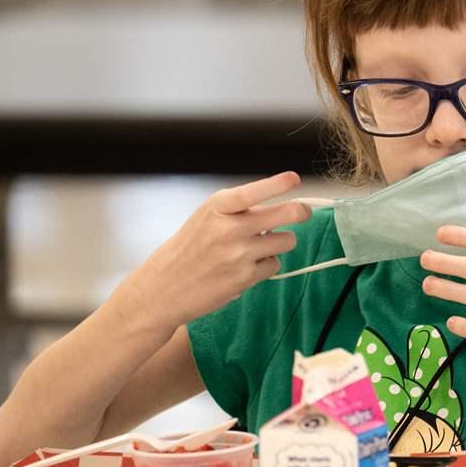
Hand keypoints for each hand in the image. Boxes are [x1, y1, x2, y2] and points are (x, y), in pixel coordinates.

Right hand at [111, 171, 310, 335]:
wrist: (163, 287)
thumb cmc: (190, 249)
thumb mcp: (206, 218)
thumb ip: (239, 211)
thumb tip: (283, 208)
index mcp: (217, 208)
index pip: (252, 192)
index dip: (277, 184)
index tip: (294, 179)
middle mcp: (229, 228)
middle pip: (285, 214)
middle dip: (300, 212)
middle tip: (303, 212)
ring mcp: (238, 254)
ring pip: (286, 241)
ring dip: (280, 242)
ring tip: (260, 246)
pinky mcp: (244, 278)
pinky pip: (274, 265)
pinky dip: (266, 265)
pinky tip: (246, 267)